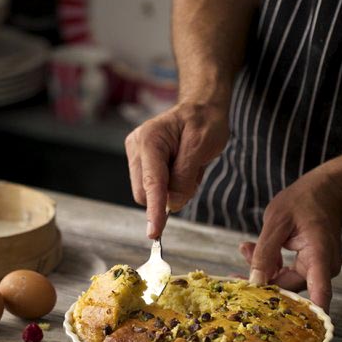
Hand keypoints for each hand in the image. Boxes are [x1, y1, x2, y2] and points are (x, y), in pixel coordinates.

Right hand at [125, 101, 228, 237]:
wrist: (202, 109)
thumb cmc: (204, 122)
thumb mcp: (201, 147)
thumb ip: (184, 177)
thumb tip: (171, 205)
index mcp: (150, 140)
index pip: (151, 183)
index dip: (154, 210)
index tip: (154, 233)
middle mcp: (137, 147)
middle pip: (146, 193)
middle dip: (170, 194)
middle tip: (192, 174)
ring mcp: (137, 155)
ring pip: (151, 192)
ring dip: (173, 189)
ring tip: (189, 166)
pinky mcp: (142, 162)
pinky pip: (155, 187)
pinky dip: (172, 185)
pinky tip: (182, 168)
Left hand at [239, 168, 341, 311]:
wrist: (325, 191)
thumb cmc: (303, 202)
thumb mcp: (277, 222)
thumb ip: (265, 252)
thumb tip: (254, 283)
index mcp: (319, 254)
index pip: (319, 290)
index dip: (309, 314)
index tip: (301, 333)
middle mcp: (324, 267)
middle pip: (291, 288)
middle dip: (262, 282)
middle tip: (235, 275)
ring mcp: (319, 269)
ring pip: (286, 282)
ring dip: (263, 270)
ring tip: (245, 249)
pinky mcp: (312, 268)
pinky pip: (288, 274)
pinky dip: (270, 265)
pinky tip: (252, 250)